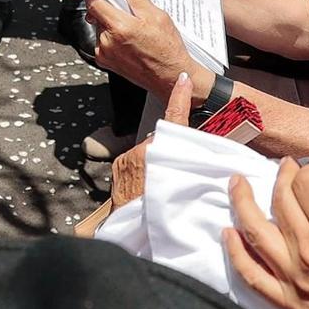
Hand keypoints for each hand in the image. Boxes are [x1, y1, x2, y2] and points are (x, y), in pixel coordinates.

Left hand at [88, 0, 213, 100]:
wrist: (170, 77)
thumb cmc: (167, 51)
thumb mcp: (158, 17)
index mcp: (119, 27)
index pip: (94, 3)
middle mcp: (108, 42)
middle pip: (98, 16)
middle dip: (110, 10)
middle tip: (128, 12)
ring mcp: (105, 54)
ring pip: (100, 29)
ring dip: (111, 25)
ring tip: (133, 31)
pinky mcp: (105, 62)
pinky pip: (102, 43)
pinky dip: (111, 39)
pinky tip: (129, 41)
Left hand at [107, 73, 193, 210]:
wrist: (129, 228)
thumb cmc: (157, 212)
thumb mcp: (181, 187)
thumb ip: (185, 166)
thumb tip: (190, 158)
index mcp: (160, 152)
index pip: (174, 119)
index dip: (180, 97)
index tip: (182, 80)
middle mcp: (142, 150)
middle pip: (161, 140)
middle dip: (168, 148)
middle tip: (173, 170)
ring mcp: (127, 157)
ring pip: (147, 151)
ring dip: (153, 162)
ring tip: (157, 186)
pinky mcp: (118, 165)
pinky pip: (134, 161)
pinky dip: (140, 169)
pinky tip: (144, 188)